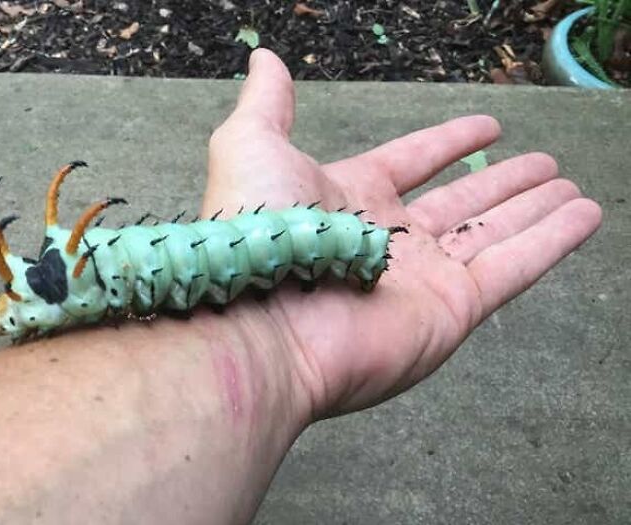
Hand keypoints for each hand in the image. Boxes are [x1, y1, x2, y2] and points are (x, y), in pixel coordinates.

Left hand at [202, 49, 601, 417]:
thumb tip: (267, 61)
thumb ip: (268, 106)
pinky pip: (514, 267)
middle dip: (503, 182)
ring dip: (534, 209)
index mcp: (351, 200)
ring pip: (494, 233)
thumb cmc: (255, 233)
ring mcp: (424, 278)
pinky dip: (551, 242)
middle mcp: (390, 241)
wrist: (262, 329)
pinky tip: (583, 216)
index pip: (412, 162)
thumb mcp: (251, 148)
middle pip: (462, 202)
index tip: (489, 125)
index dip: (449, 143)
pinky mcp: (452, 310)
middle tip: (544, 163)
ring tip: (570, 186)